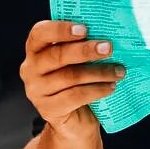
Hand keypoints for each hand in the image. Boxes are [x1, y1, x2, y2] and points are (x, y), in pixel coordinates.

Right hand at [20, 19, 124, 139]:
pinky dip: (96, 90)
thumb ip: (83, 44)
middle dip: (85, 50)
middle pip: (57, 55)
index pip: (40, 33)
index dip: (60, 29)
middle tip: (108, 48)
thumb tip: (110, 30)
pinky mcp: (48, 109)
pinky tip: (111, 86)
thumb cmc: (78, 81)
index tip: (84, 29)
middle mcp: (30, 69)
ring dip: (99, 72)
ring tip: (119, 71)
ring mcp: (36, 91)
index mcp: (36, 50)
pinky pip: (75, 96)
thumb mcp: (77, 60)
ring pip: (70, 77)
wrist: (75, 119)